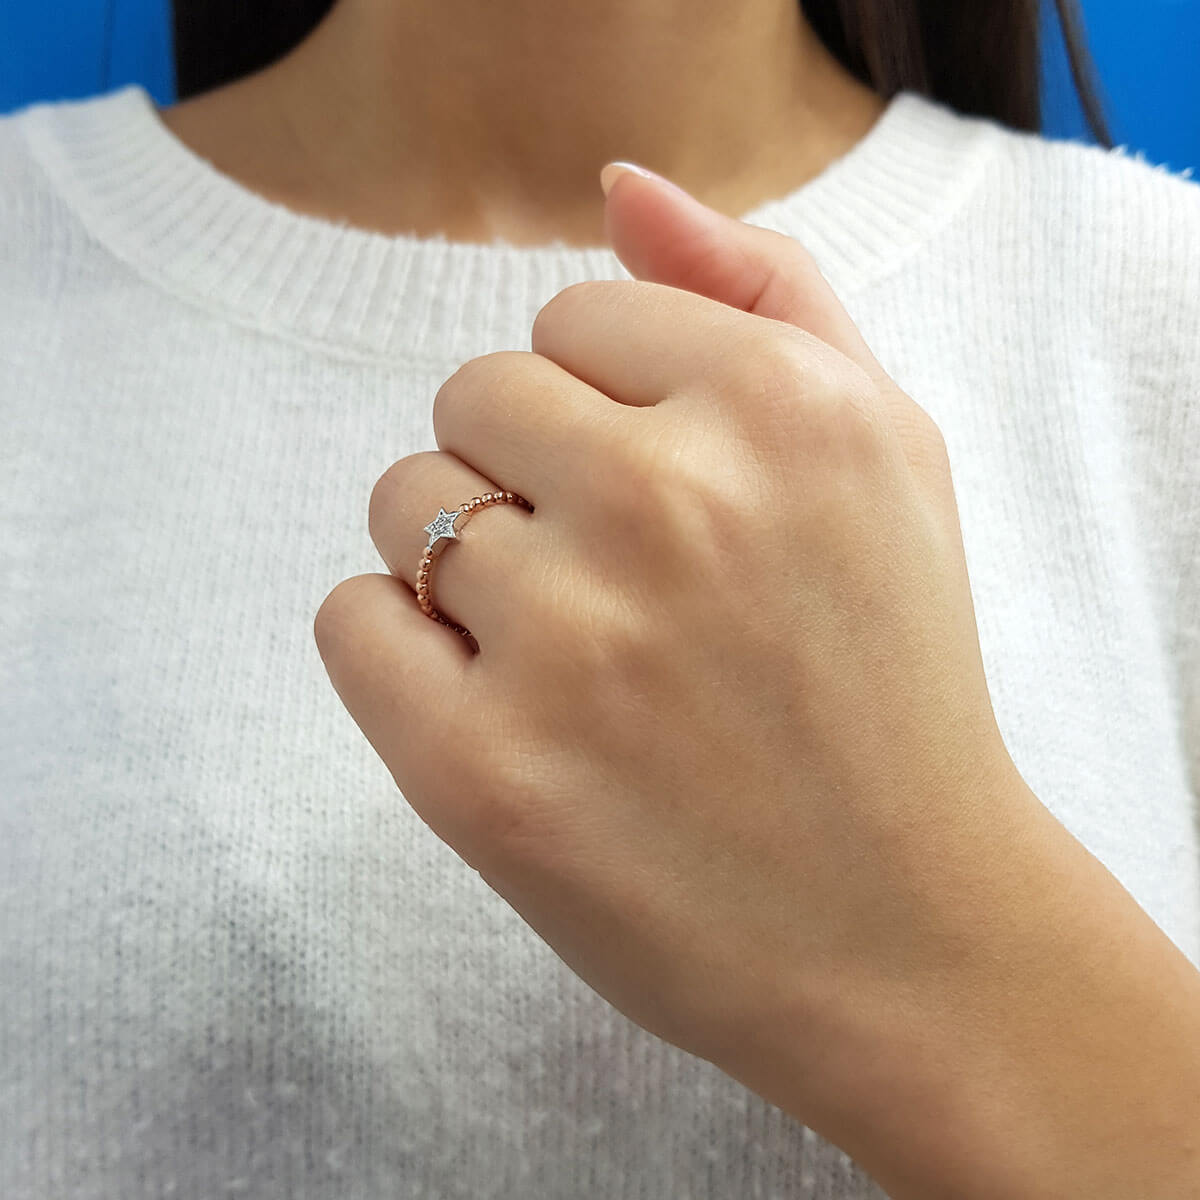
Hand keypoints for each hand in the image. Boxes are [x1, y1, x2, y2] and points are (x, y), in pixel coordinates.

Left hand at [314, 164, 1056, 1157]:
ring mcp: (569, 644)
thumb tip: (619, 191)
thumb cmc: (889, 680)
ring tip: (563, 648)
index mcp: (782, 408)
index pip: (572, 319)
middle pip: (474, 396)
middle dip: (524, 471)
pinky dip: (393, 645)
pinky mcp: (480, 773)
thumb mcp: (887, 451)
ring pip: (404, 502)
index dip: (605, 407)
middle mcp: (674, 505)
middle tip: (611, 578)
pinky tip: (486, 699)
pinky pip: (349, 621)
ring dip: (458, 558)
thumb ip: (763, 290)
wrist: (903, 930)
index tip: (656, 493)